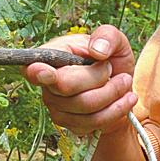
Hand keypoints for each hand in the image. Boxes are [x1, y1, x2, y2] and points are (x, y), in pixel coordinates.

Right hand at [22, 24, 137, 135]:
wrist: (120, 86)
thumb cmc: (111, 60)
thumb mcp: (115, 41)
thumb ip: (107, 36)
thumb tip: (97, 50)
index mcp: (53, 55)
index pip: (35, 68)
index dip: (39, 72)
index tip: (46, 72)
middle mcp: (48, 83)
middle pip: (67, 87)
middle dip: (99, 78)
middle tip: (113, 70)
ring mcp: (56, 106)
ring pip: (85, 107)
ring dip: (113, 94)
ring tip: (124, 83)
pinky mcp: (69, 124)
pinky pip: (93, 123)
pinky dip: (115, 111)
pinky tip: (122, 100)